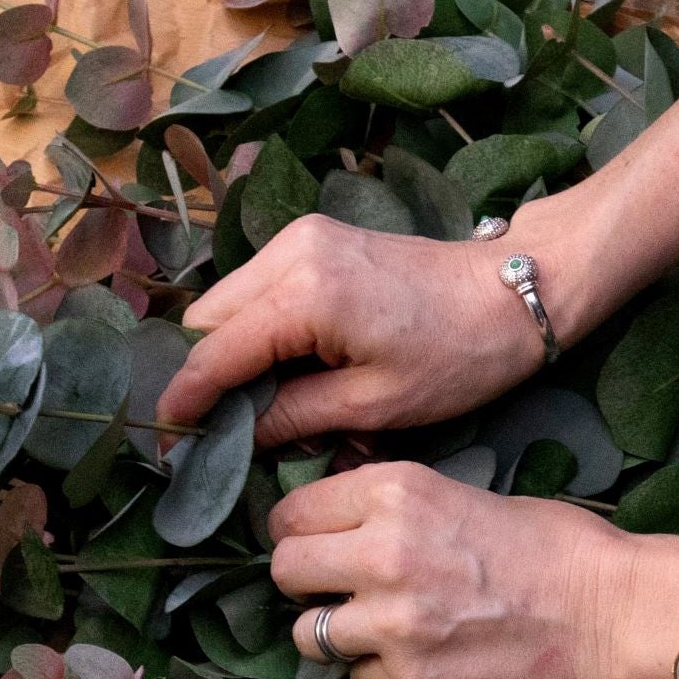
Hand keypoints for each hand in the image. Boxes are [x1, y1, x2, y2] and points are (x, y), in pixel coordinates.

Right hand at [156, 213, 556, 447]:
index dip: (187, 399)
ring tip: (261, 402)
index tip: (167, 441)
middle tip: (220, 428)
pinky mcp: (316, 238)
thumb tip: (238, 436)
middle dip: (209, 373)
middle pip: (210, 319)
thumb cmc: (458, 355)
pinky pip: (260, 287)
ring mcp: (302, 237)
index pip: (216, 352)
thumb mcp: (376, 405)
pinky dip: (259, 327)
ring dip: (233, 350)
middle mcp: (292, 252)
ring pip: (230, 300)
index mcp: (306, 294)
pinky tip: (287, 365)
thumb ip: (295, 418)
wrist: (511, 293)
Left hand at [268, 460, 678, 678]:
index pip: (291, 514)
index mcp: (394, 492)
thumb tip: (327, 529)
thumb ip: (388, 510)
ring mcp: (395, 624)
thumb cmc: (554, 544)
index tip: (320, 543)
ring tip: (379, 627)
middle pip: (284, 571)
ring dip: (334, 633)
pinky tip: (421, 657)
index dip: (302, 530)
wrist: (619, 609)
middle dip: (306, 581)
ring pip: (305, 635)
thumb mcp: (459, 492)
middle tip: (340, 588)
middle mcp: (383, 553)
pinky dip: (378, 673)